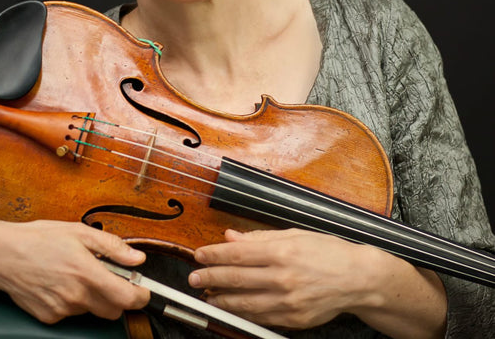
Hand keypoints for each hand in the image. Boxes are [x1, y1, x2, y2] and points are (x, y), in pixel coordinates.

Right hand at [0, 220, 149, 323]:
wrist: (0, 254)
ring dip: (94, 298)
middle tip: (110, 278)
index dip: (141, 296)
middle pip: (114, 310)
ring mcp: (62, 309)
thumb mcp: (80, 232)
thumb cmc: (37, 239)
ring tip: (78, 275)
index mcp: (88, 273)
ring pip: (92, 310)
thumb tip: (137, 257)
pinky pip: (72, 313)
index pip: (128, 298)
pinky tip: (62, 284)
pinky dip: (74, 302)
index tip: (142, 290)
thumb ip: (113, 247)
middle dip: (118, 297)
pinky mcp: (49, 317)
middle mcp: (76, 296)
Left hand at [188, 228, 378, 328]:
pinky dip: (240, 313)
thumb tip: (231, 236)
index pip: (238, 253)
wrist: (359, 279)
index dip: (214, 255)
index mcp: (283, 251)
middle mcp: (283, 277)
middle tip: (194, 278)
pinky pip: (259, 317)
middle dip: (209, 278)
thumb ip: (260, 237)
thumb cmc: (329, 252)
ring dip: (220, 299)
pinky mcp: (292, 319)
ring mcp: (288, 301)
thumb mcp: (295, 235)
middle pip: (235, 278)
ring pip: (243, 302)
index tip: (199, 255)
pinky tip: (230, 307)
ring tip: (206, 295)